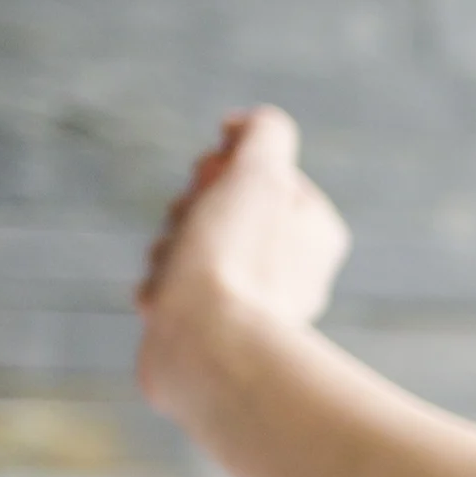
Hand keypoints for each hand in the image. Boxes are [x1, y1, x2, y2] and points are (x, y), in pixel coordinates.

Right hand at [134, 106, 351, 417]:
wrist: (207, 350)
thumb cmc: (235, 258)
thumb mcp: (260, 174)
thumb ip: (264, 133)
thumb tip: (244, 126)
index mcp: (315, 231)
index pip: (255, 174)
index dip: (223, 170)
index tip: (213, 178)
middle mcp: (291, 269)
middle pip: (218, 209)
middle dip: (189, 212)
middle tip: (192, 229)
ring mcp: (251, 304)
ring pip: (186, 249)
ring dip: (167, 251)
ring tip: (175, 275)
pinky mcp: (212, 333)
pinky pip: (171, 292)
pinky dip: (160, 290)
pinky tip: (164, 304)